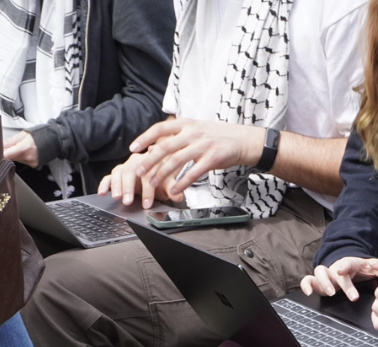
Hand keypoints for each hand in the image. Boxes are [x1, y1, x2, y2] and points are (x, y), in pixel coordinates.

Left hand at [3, 132, 38, 167]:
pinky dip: (21, 157)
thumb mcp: (24, 134)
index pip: (7, 155)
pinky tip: (26, 152)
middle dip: (8, 152)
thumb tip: (1, 144)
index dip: (0, 153)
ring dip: (14, 155)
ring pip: (16, 160)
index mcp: (24, 147)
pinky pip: (23, 162)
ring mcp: (31, 162)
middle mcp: (28, 157)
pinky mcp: (34, 165)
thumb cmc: (40, 135)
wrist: (54, 140)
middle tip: (9, 146)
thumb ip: (12, 140)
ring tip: (20, 147)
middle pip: (10, 158)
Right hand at [98, 153, 171, 207]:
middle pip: (130, 171)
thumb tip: (178, 196)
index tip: (147, 204)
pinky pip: (109, 176)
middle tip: (128, 201)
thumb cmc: (163, 179)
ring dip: (116, 186)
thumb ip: (173, 190)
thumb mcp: (170, 184)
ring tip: (117, 197)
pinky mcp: (118, 173)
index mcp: (152, 160)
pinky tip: (102, 193)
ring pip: (118, 172)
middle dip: (129, 188)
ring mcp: (126, 166)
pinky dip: (104, 184)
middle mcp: (137, 161)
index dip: (148, 190)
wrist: (158, 174)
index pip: (148, 173)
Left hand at [128, 118, 264, 201]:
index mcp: (187, 124)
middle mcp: (193, 133)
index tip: (133, 148)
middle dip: (149, 161)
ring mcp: (203, 145)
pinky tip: (174, 190)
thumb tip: (155, 148)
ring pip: (176, 160)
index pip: (160, 128)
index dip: (144, 138)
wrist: (244, 140)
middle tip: (139, 171)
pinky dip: (182, 183)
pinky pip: (193, 172)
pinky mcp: (212, 159)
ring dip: (162, 174)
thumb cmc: (219, 136)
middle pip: (165, 147)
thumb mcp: (197, 130)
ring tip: (153, 184)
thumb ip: (178, 137)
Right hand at [300, 257, 376, 301]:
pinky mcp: (319, 282)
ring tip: (329, 293)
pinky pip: (309, 280)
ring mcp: (327, 274)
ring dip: (322, 282)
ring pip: (319, 272)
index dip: (344, 266)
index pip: (347, 262)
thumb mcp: (375, 269)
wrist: (355, 268)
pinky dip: (306, 285)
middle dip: (338, 283)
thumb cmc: (365, 270)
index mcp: (351, 263)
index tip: (342, 271)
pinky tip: (309, 293)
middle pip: (333, 270)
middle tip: (346, 295)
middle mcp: (337, 268)